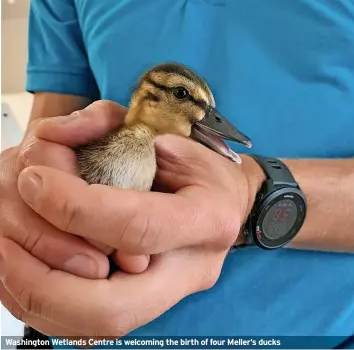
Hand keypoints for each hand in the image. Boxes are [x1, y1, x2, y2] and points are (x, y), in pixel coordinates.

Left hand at [2, 119, 264, 337]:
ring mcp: (173, 294)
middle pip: (114, 306)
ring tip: (3, 255)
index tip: (35, 181)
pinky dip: (45, 304)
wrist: (226, 202)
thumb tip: (59, 138)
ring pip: (95, 327)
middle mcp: (192, 268)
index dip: (76, 208)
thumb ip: (115, 133)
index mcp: (207, 220)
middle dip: (45, 277)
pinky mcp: (152, 304)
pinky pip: (89, 325)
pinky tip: (23, 274)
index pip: (136, 227)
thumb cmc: (201, 168)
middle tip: (4, 241)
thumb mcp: (170, 136)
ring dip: (35, 295)